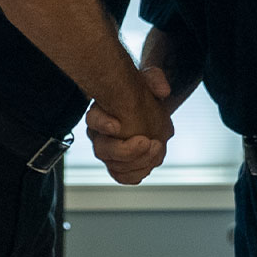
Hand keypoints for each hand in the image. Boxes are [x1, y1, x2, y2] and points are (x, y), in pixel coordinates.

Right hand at [86, 68, 171, 184]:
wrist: (147, 107)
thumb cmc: (142, 92)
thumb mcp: (149, 79)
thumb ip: (155, 80)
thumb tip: (163, 89)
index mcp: (101, 112)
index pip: (93, 119)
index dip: (102, 123)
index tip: (116, 125)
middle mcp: (100, 134)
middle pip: (103, 149)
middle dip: (127, 150)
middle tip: (149, 141)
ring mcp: (109, 152)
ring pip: (115, 166)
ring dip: (139, 162)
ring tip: (157, 148)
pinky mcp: (120, 164)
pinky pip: (123, 177)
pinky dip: (137, 174)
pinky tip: (151, 163)